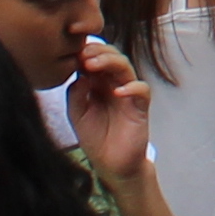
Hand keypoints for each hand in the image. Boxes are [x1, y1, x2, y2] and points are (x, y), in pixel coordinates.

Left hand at [63, 35, 151, 184]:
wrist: (111, 164)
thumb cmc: (94, 137)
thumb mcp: (77, 114)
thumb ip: (76, 94)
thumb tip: (79, 76)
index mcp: (97, 83)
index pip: (95, 58)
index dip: (86, 52)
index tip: (72, 52)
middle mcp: (113, 84)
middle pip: (112, 57)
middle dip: (98, 52)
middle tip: (84, 55)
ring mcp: (128, 93)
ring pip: (126, 67)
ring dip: (111, 62)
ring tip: (94, 65)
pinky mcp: (140, 107)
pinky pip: (142, 90)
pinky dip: (132, 87)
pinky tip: (117, 92)